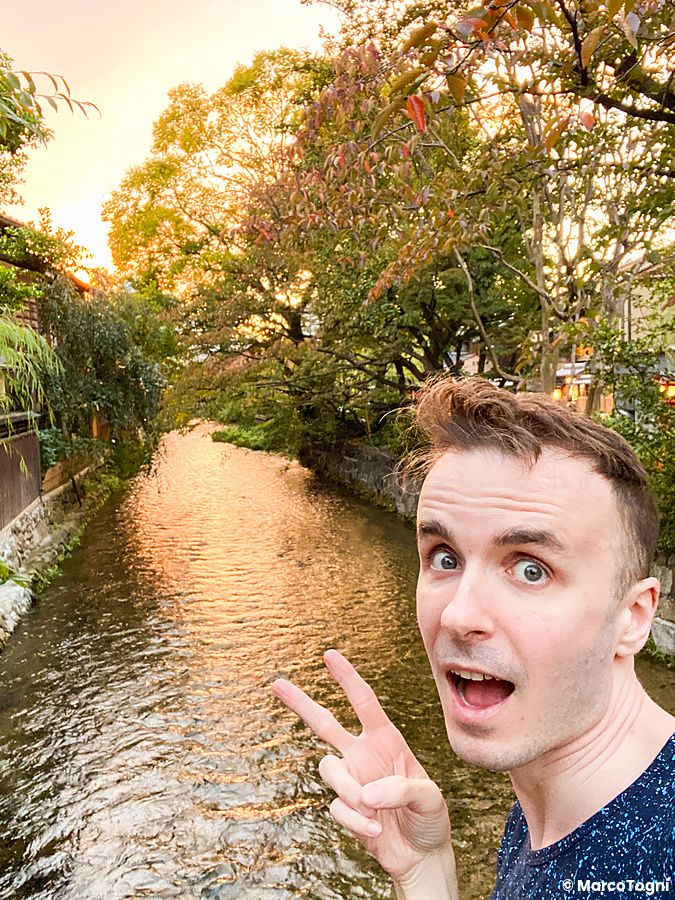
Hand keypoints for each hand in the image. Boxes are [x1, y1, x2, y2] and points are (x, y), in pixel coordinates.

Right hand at [271, 649, 452, 885]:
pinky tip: (376, 831)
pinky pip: (337, 807)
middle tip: (275, 682)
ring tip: (373, 813)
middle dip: (300, 703)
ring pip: (328, 769)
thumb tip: (365, 793)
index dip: (347, 678)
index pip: (364, 702)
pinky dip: (356, 821)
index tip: (329, 654)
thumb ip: (402, 789)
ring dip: (347, 790)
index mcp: (387, 740)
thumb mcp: (430, 799)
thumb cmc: (430, 818)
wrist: (421, 856)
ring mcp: (351, 780)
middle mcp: (363, 754)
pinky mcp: (344, 807)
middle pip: (324, 723)